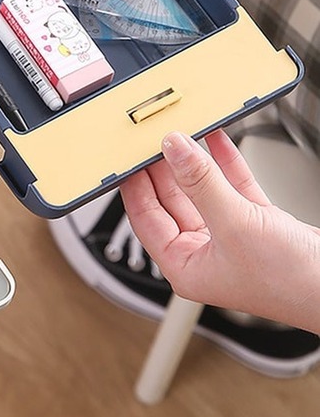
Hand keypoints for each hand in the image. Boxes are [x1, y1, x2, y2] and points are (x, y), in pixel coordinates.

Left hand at [120, 129, 319, 332]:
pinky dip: (223, 164)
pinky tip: (214, 140)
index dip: (134, 185)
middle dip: (162, 169)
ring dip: (192, 163)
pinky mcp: (255, 224)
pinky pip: (229, 187)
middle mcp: (202, 253)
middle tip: (152, 139)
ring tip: (181, 134)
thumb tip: (172, 149)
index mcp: (184, 266)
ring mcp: (228, 238)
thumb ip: (200, 183)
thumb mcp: (234, 224)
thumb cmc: (291, 282)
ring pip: (200, 191)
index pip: (144, 217)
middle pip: (170, 202)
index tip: (126, 158)